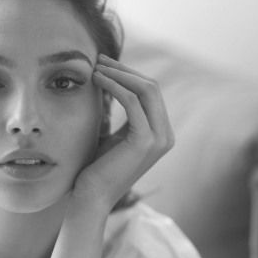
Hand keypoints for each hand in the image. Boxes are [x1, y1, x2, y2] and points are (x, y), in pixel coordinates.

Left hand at [72, 54, 173, 210]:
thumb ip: (124, 115)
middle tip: (98, 60)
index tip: (104, 65)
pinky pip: (133, 101)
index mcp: (161, 134)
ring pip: (145, 90)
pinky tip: (97, 80)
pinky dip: (114, 86)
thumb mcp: (115, 136)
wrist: (91, 198)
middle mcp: (166, 136)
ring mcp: (159, 139)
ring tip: (95, 67)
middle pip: (151, 87)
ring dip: (119, 74)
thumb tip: (115, 83)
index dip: (128, 74)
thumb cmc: (97, 169)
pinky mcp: (145, 141)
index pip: (151, 92)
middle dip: (124, 70)